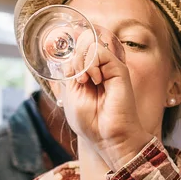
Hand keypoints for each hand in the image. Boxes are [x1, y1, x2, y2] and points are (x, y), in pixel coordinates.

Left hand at [57, 31, 152, 169]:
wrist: (110, 137)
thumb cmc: (92, 123)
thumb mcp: (71, 94)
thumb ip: (70, 73)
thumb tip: (69, 54)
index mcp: (87, 75)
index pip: (74, 50)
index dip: (64, 50)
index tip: (61, 62)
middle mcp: (100, 69)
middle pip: (81, 42)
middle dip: (73, 57)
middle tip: (78, 79)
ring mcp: (110, 68)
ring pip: (88, 44)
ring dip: (80, 61)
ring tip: (85, 80)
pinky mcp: (118, 69)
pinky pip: (99, 50)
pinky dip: (91, 63)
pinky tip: (95, 80)